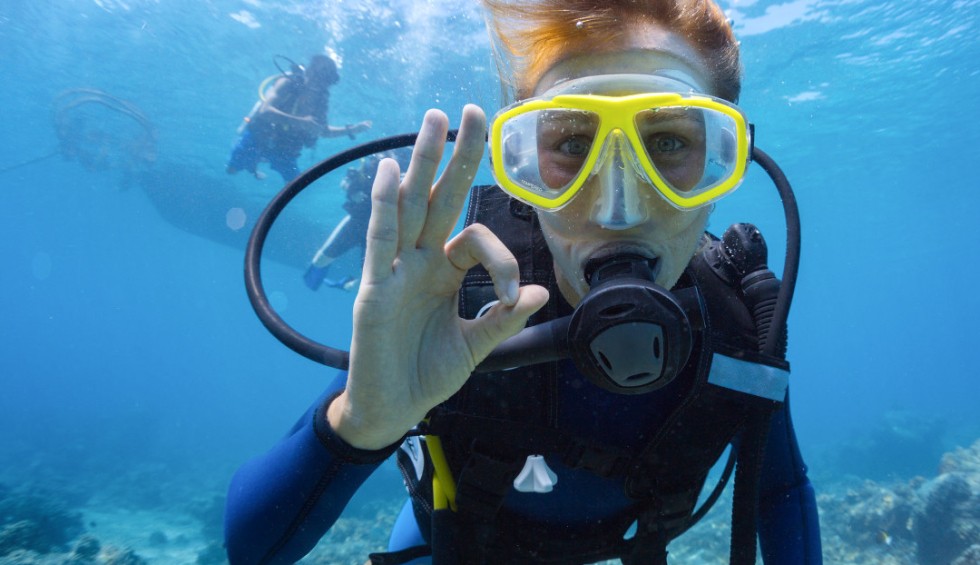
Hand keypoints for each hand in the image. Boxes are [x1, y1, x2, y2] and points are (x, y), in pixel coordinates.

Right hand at [327, 105, 548, 449]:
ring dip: (421, 163)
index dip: (501, 258)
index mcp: (444, 272)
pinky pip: (379, 241)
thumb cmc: (427, 375)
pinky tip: (390, 171)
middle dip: (456, 155)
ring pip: (409, 207)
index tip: (514, 295)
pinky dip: (383, 207)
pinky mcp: (373, 290)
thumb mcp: (476, 346)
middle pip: (440, 198)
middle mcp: (419, 262)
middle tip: (470, 109)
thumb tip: (540, 294)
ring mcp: (393, 271)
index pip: (474, 239)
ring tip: (433, 120)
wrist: (393, 410)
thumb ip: (503, 319)